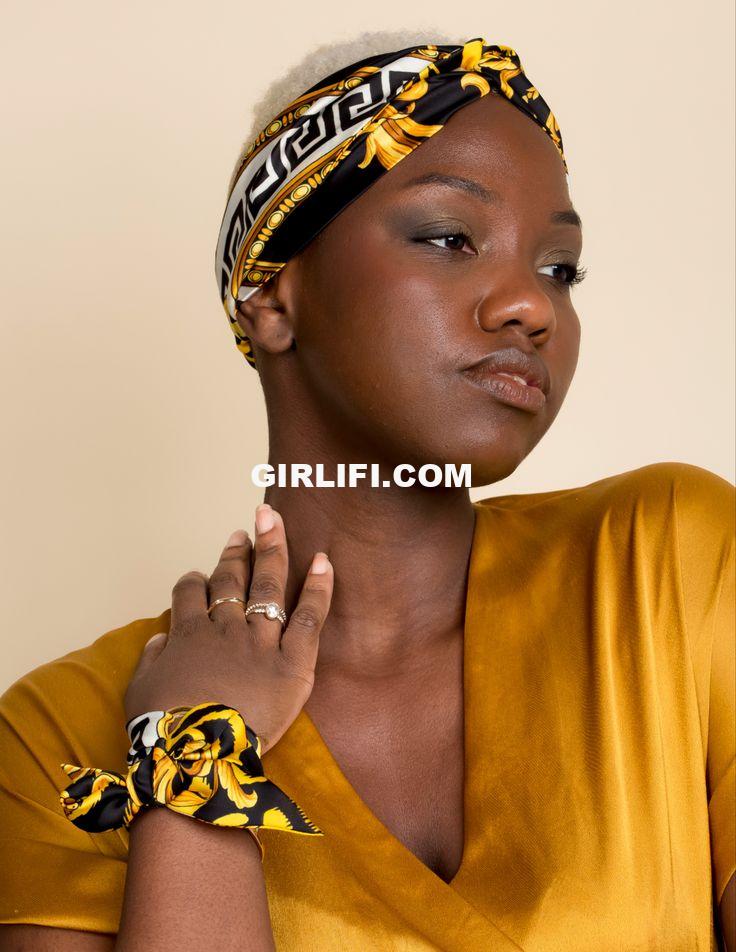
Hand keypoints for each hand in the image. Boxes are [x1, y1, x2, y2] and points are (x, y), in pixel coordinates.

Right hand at [124, 504, 332, 753]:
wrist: (198, 757)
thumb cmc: (162, 731)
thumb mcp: (140, 690)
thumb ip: (151, 659)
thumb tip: (159, 640)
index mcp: (189, 635)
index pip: (189, 593)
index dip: (193, 580)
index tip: (198, 576)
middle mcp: (226, 629)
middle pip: (231, 580)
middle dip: (236, 553)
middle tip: (243, 532)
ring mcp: (261, 642)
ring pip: (268, 586)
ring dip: (271, 552)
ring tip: (273, 525)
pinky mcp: (293, 662)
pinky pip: (310, 617)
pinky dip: (319, 588)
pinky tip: (324, 561)